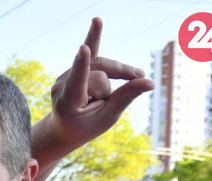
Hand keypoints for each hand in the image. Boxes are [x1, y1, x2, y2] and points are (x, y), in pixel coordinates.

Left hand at [31, 17, 154, 180]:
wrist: (64, 128)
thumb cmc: (86, 127)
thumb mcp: (107, 118)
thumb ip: (125, 98)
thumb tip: (149, 82)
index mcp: (68, 102)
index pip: (78, 80)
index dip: (83, 65)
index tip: (84, 49)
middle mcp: (62, 85)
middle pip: (100, 69)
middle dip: (119, 75)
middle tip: (137, 80)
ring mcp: (64, 75)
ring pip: (100, 65)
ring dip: (109, 81)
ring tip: (100, 98)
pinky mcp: (71, 68)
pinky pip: (90, 51)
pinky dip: (96, 38)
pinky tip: (97, 21)